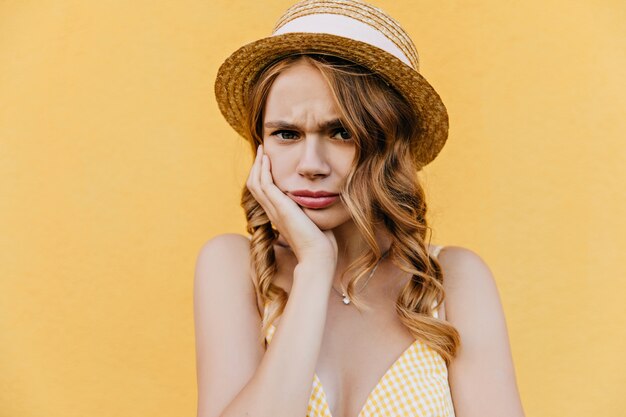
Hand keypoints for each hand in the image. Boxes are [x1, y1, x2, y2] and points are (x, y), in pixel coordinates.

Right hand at [246, 144, 337, 265]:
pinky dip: (263, 170)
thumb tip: (320, 202)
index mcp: (279, 216)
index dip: (263, 176)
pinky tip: (267, 159)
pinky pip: (264, 184)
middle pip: (255, 185)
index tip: (268, 162)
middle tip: (262, 152)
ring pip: (255, 183)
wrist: (318, 256)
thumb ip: (312, 211)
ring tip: (262, 151)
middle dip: (257, 167)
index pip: (263, 193)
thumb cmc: (321, 243)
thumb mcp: (314, 222)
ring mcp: (274, 210)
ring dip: (257, 165)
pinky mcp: (280, 208)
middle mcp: (273, 212)